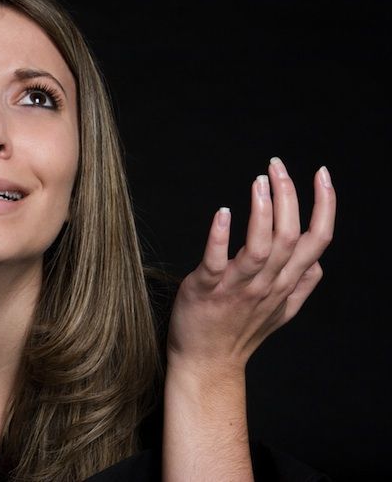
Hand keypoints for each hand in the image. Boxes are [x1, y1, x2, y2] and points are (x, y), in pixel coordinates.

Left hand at [167, 157, 335, 375]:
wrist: (207, 364)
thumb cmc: (240, 333)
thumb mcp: (281, 313)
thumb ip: (301, 286)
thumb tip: (319, 264)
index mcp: (287, 284)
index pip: (318, 240)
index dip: (325, 205)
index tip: (322, 173)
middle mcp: (268, 285)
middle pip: (291, 236)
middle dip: (289, 196)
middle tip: (277, 166)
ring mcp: (237, 289)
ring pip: (261, 247)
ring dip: (262, 212)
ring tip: (259, 182)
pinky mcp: (206, 291)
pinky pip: (217, 262)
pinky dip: (221, 237)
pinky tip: (223, 213)